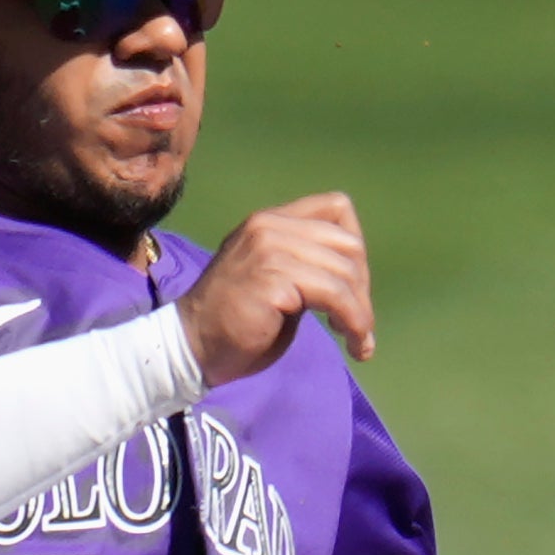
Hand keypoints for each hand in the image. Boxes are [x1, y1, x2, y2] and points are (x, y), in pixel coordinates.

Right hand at [178, 192, 372, 385]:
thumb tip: (356, 275)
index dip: (355, 249)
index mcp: (271, 221)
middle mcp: (269, 225)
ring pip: (346, 272)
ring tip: (359, 341)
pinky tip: (351, 343)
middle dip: (362, 288)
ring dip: (362, 313)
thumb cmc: (238, 322)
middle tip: (358, 326)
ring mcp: (269, 249)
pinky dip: (353, 321)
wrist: (192, 346)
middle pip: (348, 244)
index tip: (351, 289)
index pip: (336, 207)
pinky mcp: (272, 277)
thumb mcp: (277, 279)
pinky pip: (334, 295)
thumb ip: (306, 264)